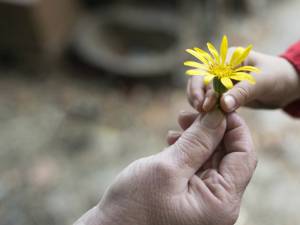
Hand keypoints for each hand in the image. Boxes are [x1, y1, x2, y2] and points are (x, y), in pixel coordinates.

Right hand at [74, 110, 256, 224]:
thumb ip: (197, 142)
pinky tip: (173, 141)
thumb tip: (219, 116)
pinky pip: (197, 167)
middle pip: (228, 156)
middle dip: (211, 130)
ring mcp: (204, 201)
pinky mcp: (189, 196)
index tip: (216, 104)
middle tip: (189, 112)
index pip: (244, 155)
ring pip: (211, 159)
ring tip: (178, 124)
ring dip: (198, 138)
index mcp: (221, 202)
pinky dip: (188, 150)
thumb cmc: (134, 206)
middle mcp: (218, 204)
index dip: (234, 126)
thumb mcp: (167, 168)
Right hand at [187, 50, 299, 111]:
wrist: (286, 85)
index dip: (206, 88)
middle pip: (199, 78)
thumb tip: (223, 104)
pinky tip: (206, 115)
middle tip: (199, 109)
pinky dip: (205, 105)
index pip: (210, 72)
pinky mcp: (222, 92)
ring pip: (200, 88)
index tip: (207, 105)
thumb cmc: (278, 77)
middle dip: (196, 93)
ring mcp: (220, 80)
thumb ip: (242, 93)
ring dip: (198, 100)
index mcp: (230, 57)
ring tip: (200, 113)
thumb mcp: (263, 83)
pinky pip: (208, 98)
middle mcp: (222, 67)